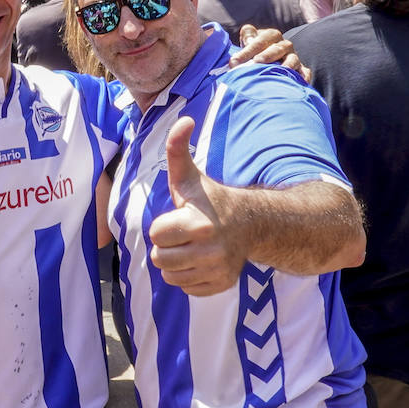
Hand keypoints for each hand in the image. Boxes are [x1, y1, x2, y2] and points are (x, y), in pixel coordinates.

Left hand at [147, 117, 245, 295]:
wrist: (251, 224)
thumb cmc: (211, 199)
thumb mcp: (190, 176)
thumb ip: (178, 149)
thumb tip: (184, 119)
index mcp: (198, 224)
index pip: (157, 234)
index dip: (164, 224)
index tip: (180, 217)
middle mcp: (210, 251)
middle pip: (161, 259)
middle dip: (167, 246)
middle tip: (184, 234)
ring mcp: (217, 270)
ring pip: (171, 276)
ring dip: (176, 262)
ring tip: (192, 246)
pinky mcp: (221, 285)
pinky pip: (187, 289)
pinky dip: (190, 277)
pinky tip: (201, 260)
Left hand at [229, 24, 308, 80]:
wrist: (270, 59)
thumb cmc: (255, 50)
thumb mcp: (249, 40)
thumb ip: (247, 37)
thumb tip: (247, 40)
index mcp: (271, 35)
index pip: (260, 40)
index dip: (247, 50)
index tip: (234, 61)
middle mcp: (284, 45)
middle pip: (277, 48)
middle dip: (267, 55)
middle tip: (256, 62)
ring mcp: (293, 57)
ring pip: (293, 59)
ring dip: (286, 65)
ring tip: (281, 71)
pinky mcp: (300, 69)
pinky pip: (304, 73)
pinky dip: (303, 77)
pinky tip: (299, 83)